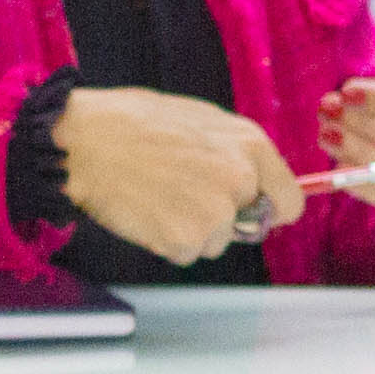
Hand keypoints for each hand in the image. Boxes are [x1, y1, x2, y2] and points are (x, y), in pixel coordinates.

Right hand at [53, 85, 304, 266]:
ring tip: (158, 197)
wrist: (84, 141)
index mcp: (251, 145)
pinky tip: (146, 212)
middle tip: (184, 197)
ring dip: (191, 230)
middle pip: (250, 224)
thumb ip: (235, 152)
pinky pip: (185, 253)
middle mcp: (242, 180)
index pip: (290, 200)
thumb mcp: (202, 121)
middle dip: (224, 218)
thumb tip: (252, 177)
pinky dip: (165, 241)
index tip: (256, 214)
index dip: (271, 210)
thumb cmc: (133, 124)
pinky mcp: (186, 238)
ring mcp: (216, 212)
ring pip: (216, 241)